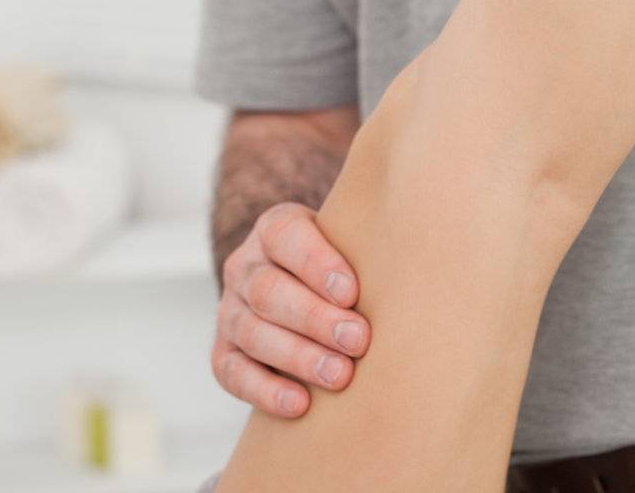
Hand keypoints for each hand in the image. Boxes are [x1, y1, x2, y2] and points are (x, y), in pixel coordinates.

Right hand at [212, 201, 370, 417]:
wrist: (301, 290)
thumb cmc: (339, 265)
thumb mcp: (346, 241)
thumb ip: (363, 246)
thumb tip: (411, 259)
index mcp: (273, 229)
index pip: (287, 236)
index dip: (317, 264)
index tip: (351, 291)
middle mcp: (244, 266)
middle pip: (270, 291)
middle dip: (315, 318)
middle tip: (358, 340)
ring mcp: (229, 310)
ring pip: (253, 333)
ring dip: (298, 357)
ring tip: (341, 376)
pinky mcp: (223, 352)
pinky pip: (233, 373)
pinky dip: (266, 390)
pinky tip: (301, 404)